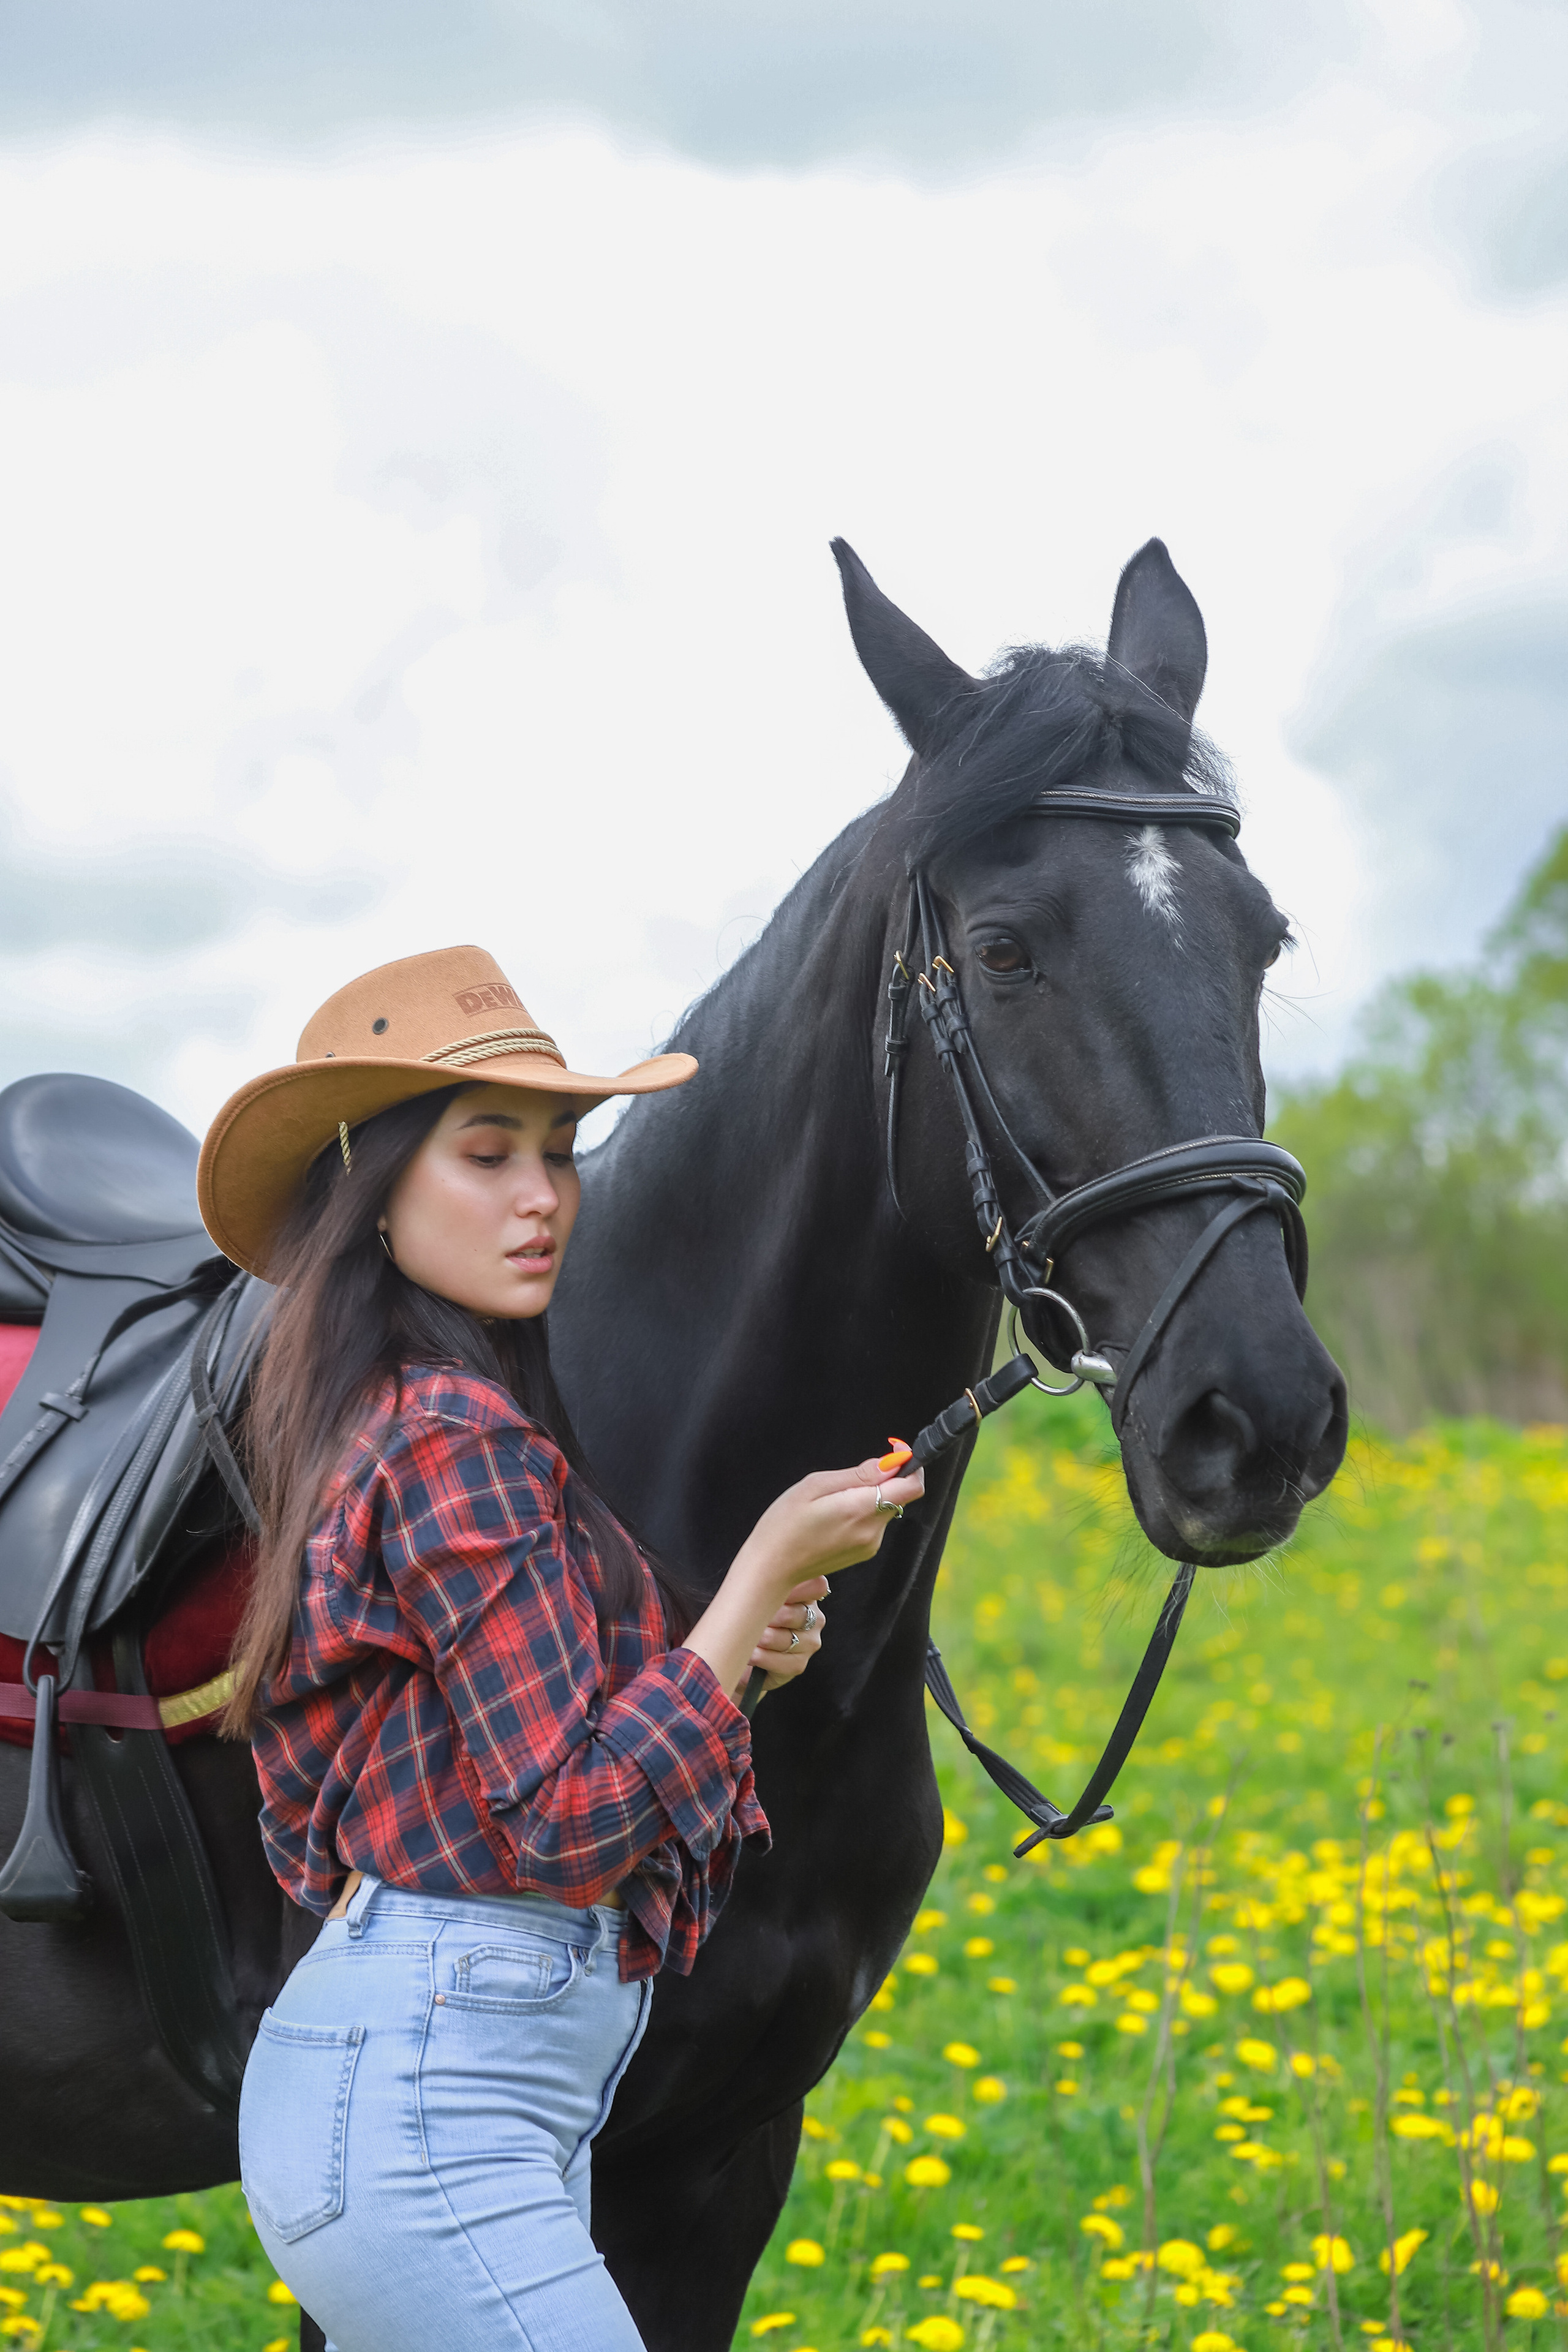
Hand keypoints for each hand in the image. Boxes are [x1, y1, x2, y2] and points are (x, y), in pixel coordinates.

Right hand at [680, 1457, 924, 1703]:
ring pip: (885, 1507)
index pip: (912, 1487)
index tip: (894, 1451)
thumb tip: (889, 1463)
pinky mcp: (864, 1552)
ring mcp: (870, 1545)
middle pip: (899, 1495)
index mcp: (861, 1510)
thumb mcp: (815, 1485)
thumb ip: (857, 1474)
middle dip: (884, 1478)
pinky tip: (832, 1515)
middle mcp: (872, 1530)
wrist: (772, 1567)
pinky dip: (862, 1511)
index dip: (910, 1464)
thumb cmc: (785, 1522)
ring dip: (869, 1496)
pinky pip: (873, 1522)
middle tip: (847, 1476)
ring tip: (831, 1499)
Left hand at [745, 1576, 829, 1696]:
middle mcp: (814, 1618)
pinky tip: (751, 1654)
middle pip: (798, 1614)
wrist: (739, 1653)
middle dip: (770, 1617)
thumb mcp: (752, 1596)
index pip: (817, 1585)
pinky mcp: (798, 1665)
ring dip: (762, 1638)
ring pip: (787, 1638)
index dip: (796, 1589)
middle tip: (753, 1618)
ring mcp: (809, 1643)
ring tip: (748, 1637)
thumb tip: (759, 1576)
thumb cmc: (746, 1619)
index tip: (775, 1593)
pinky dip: (762, 1658)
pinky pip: (783, 1661)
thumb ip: (764, 1585)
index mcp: (806, 1595)